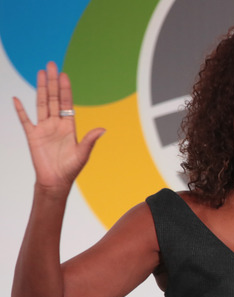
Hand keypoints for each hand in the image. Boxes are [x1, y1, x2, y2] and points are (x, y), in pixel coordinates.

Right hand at [13, 61, 103, 190]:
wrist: (56, 181)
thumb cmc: (70, 169)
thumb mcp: (83, 154)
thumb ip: (90, 140)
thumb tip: (103, 129)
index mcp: (69, 126)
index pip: (67, 103)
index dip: (65, 89)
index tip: (64, 75)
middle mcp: (56, 124)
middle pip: (53, 98)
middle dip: (53, 82)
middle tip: (51, 65)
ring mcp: (43, 128)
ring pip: (41, 104)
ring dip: (41, 89)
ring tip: (40, 73)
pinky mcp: (32, 136)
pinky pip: (25, 120)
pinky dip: (20, 110)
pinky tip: (16, 99)